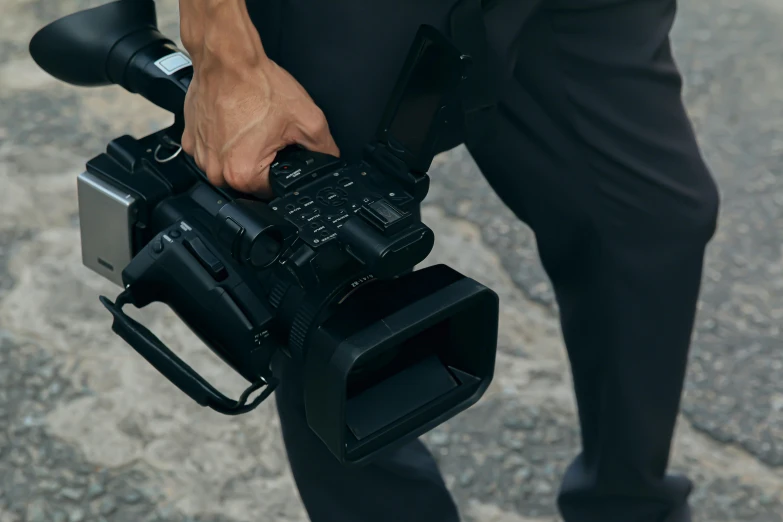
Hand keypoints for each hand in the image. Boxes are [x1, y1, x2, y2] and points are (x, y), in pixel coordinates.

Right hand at [179, 0, 338, 196]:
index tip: (283, 149)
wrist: (227, 58)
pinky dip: (226, 140)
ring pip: (231, 165)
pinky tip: (235, 121)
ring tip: (251, 124)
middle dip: (265, 161)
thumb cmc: (258, 85)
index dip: (285, 170)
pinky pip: (215, 150)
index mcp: (243, 173)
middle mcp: (216, 170)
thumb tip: (331, 161)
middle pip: (251, 181)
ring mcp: (200, 156)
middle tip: (268, 133)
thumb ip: (324, 149)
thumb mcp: (308, 120)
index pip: (273, 191)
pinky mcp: (191, 141)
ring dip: (244, 150)